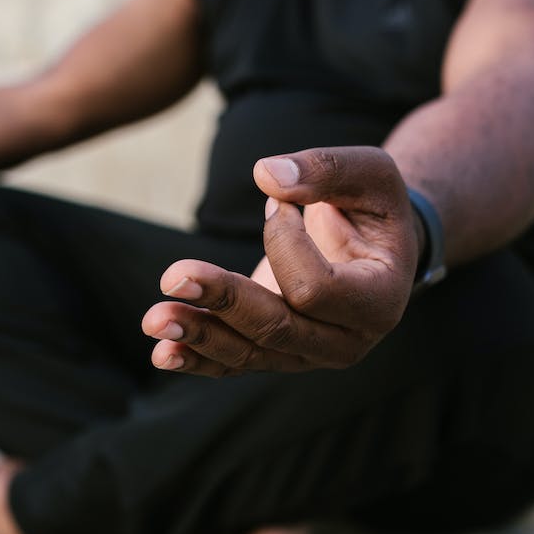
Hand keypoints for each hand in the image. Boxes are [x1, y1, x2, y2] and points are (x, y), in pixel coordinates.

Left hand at [142, 146, 421, 375]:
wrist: (372, 247)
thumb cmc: (373, 206)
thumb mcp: (370, 174)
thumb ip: (326, 169)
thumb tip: (265, 175)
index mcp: (379, 302)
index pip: (316, 288)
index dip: (284, 242)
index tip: (278, 203)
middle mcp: (346, 342)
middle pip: (275, 329)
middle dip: (223, 301)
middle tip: (172, 275)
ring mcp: (307, 355)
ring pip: (247, 354)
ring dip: (197, 335)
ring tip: (154, 320)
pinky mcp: (274, 354)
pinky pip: (233, 364)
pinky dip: (195, 358)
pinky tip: (161, 353)